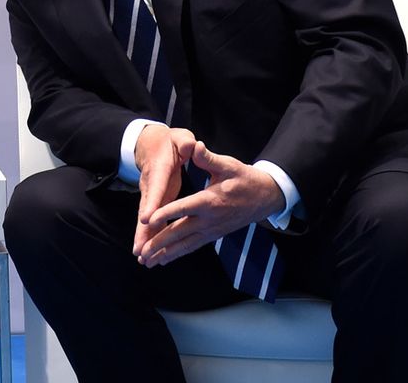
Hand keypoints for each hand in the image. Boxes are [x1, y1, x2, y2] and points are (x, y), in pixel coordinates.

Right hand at [132, 125, 197, 260]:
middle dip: (142, 230)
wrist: (152, 143)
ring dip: (143, 238)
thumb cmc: (171, 141)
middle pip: (145, 210)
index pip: (156, 188)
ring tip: (141, 257)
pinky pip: (150, 221)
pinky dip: (148, 235)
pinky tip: (148, 250)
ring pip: (145, 219)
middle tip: (139, 249)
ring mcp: (150, 194)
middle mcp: (151, 185)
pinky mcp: (153, 201)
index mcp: (160, 170)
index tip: (147, 219)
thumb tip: (192, 146)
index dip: (151, 204)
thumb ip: (186, 142)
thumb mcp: (180, 137)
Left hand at [137, 141, 285, 267]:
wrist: (266, 197)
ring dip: (165, 254)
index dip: (166, 214)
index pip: (184, 208)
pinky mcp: (213, 235)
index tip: (148, 221)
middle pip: (180, 232)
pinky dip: (177, 253)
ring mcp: (211, 230)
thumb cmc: (245, 178)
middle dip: (159, 243)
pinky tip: (163, 260)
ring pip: (184, 244)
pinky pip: (192, 246)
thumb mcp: (229, 165)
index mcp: (210, 200)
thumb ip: (208, 158)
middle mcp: (209, 219)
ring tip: (146, 262)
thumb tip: (195, 145)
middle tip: (141, 252)